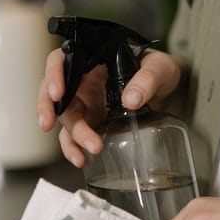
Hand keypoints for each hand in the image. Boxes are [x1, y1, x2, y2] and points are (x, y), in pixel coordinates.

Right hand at [36, 49, 182, 166]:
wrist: (171, 93)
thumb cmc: (161, 72)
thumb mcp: (159, 68)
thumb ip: (147, 79)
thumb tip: (131, 99)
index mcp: (92, 60)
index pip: (61, 61)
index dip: (53, 74)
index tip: (57, 92)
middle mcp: (83, 82)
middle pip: (55, 93)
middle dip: (49, 109)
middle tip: (47, 123)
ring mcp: (86, 105)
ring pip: (66, 119)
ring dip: (71, 137)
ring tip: (86, 152)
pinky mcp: (92, 124)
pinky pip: (74, 138)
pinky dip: (74, 149)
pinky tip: (82, 159)